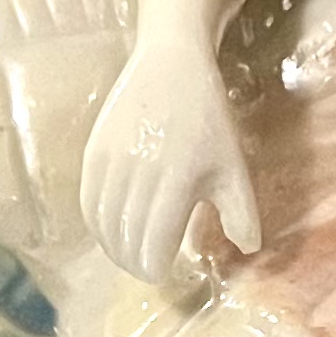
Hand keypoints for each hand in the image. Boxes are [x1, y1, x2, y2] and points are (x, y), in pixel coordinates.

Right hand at [81, 37, 261, 289]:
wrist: (171, 62)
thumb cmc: (208, 118)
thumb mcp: (234, 165)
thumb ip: (241, 211)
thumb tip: (247, 249)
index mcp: (176, 181)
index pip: (153, 246)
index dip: (155, 269)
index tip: (164, 274)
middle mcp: (138, 174)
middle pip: (126, 240)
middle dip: (135, 263)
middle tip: (147, 268)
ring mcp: (111, 163)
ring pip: (103, 225)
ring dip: (114, 248)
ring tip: (130, 254)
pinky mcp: (92, 152)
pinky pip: (87, 203)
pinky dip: (97, 225)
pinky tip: (111, 231)